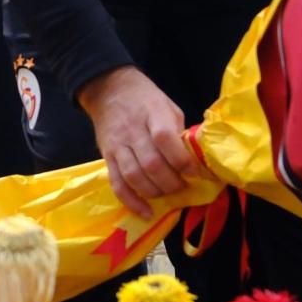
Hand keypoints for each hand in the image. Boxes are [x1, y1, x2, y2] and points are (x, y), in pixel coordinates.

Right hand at [78, 65, 196, 217]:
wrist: (108, 90)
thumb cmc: (144, 98)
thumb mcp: (167, 106)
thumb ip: (178, 131)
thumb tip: (192, 160)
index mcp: (152, 113)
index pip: (165, 139)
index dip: (181, 160)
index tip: (194, 172)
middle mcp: (132, 131)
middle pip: (151, 164)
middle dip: (171, 182)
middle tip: (183, 186)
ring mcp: (117, 146)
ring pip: (135, 177)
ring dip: (155, 192)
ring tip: (168, 194)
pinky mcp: (106, 158)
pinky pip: (117, 184)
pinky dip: (132, 202)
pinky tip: (146, 212)